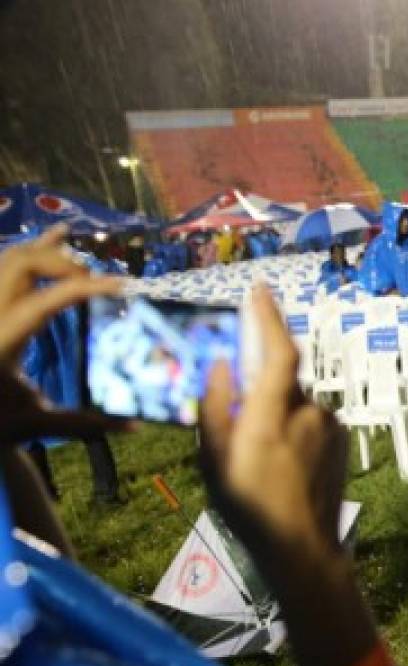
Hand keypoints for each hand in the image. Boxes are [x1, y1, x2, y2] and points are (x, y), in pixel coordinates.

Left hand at [0, 225, 126, 444]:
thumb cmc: (5, 424)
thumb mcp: (43, 424)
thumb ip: (87, 424)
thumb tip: (134, 427)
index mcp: (2, 343)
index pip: (44, 301)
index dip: (83, 288)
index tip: (119, 286)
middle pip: (23, 263)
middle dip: (64, 265)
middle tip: (96, 282)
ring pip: (14, 258)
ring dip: (52, 256)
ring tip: (87, 269)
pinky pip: (8, 266)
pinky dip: (36, 248)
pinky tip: (61, 234)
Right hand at [200, 284, 348, 563]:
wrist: (302, 547)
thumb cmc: (249, 507)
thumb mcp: (213, 459)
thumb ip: (215, 406)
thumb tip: (220, 366)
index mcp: (272, 414)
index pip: (278, 351)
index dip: (269, 317)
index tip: (260, 290)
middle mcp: (307, 412)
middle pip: (281, 381)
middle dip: (261, 391)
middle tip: (241, 429)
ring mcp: (329, 426)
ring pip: (295, 404)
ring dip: (277, 416)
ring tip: (264, 461)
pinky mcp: (341, 439)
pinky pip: (311, 421)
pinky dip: (294, 430)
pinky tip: (285, 466)